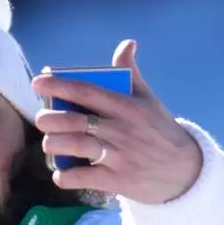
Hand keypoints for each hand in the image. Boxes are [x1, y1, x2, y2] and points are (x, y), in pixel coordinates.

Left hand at [32, 39, 202, 204]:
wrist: (185, 170)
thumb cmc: (159, 130)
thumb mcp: (148, 101)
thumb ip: (131, 74)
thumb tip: (127, 44)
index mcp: (127, 106)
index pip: (88, 91)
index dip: (60, 85)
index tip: (38, 82)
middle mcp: (121, 129)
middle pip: (75, 120)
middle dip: (50, 119)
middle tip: (42, 119)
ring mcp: (118, 156)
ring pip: (75, 146)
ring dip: (53, 145)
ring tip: (49, 144)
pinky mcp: (116, 180)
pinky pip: (82, 178)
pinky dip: (64, 176)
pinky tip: (60, 173)